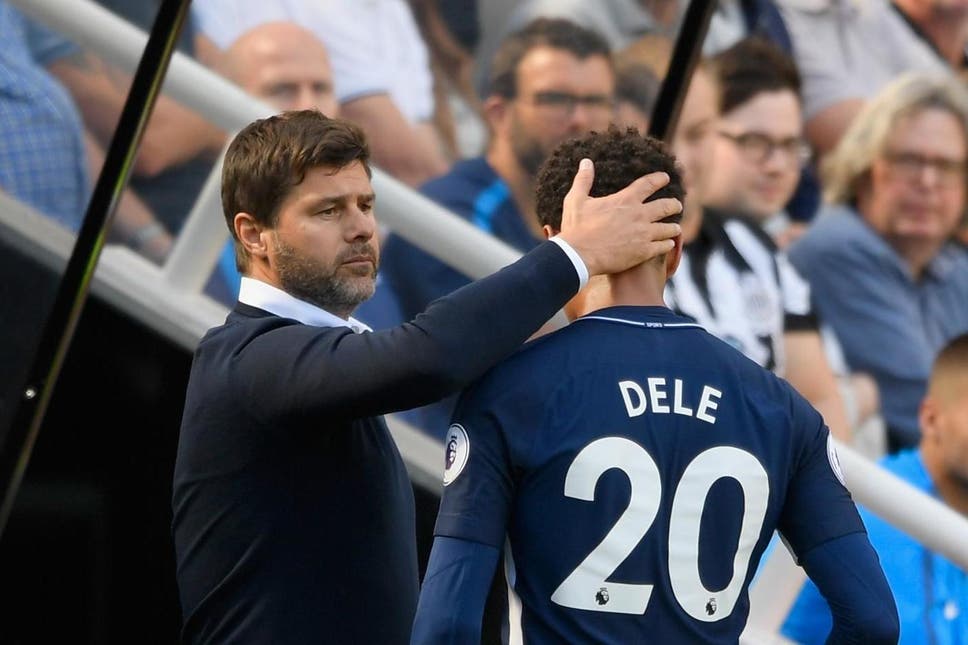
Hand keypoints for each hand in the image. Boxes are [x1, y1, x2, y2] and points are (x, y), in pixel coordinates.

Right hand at [556, 159, 681, 275]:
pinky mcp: (643, 252)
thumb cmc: (576, 228)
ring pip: (668, 228)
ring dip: (673, 227)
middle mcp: (639, 215)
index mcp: (625, 200)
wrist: (579, 255)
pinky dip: (667, 244)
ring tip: (676, 228)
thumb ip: (583, 180)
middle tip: (677, 205)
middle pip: (666, 206)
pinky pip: (663, 246)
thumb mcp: (576, 200)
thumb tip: (585, 162)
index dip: (659, 179)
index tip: (666, 178)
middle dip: (674, 204)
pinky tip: (668, 244)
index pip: (649, 184)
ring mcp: (644, 234)